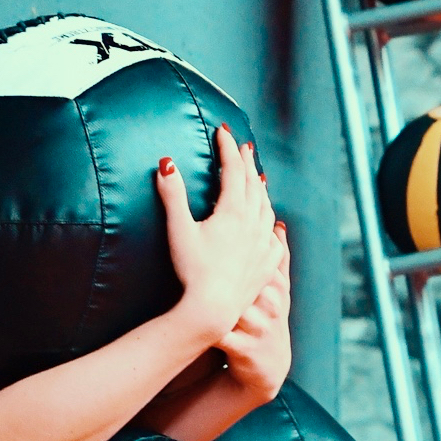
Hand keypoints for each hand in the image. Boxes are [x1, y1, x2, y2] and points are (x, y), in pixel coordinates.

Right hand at [157, 126, 281, 337]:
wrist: (213, 308)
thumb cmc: (192, 271)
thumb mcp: (179, 230)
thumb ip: (172, 195)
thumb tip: (166, 163)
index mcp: (233, 211)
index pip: (233, 169)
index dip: (227, 148)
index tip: (222, 132)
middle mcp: (253, 224)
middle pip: (253, 184)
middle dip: (246, 162)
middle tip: (243, 147)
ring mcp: (263, 244)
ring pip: (266, 208)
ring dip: (260, 189)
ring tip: (258, 178)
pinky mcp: (267, 264)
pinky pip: (275, 238)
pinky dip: (272, 223)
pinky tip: (272, 224)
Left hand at [217, 220, 290, 400]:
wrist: (269, 365)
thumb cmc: (267, 318)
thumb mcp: (278, 290)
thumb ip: (278, 258)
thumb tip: (278, 223)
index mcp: (276, 287)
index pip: (266, 259)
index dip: (249, 244)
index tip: (227, 226)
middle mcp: (271, 307)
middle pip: (254, 283)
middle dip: (234, 272)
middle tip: (210, 259)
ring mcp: (259, 330)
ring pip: (240, 310)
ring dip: (222, 303)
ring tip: (200, 291)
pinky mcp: (245, 350)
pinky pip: (225, 339)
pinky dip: (211, 332)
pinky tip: (195, 322)